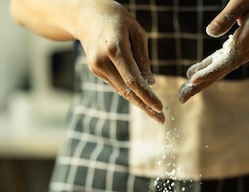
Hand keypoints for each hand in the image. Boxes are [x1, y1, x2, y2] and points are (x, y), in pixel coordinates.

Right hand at [77, 2, 164, 122]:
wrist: (86, 15)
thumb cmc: (117, 19)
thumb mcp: (136, 32)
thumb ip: (143, 58)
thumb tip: (150, 82)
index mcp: (115, 49)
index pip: (133, 80)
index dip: (147, 96)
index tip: (160, 108)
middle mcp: (102, 61)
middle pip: (127, 91)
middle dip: (146, 107)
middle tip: (161, 120)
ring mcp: (96, 67)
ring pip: (122, 90)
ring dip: (140, 102)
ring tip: (156, 114)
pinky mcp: (95, 70)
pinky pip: (117, 84)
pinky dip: (131, 92)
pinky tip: (144, 100)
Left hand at [179, 0, 248, 102]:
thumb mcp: (246, 0)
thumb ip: (228, 16)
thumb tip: (210, 32)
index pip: (228, 60)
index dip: (210, 70)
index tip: (193, 80)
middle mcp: (248, 51)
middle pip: (222, 71)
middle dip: (202, 85)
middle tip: (182, 98)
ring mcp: (246, 53)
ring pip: (221, 69)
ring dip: (202, 81)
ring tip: (183, 92)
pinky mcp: (242, 50)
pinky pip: (223, 63)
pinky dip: (209, 69)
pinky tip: (193, 75)